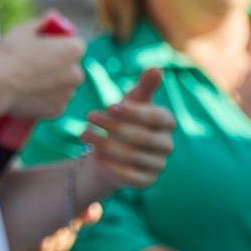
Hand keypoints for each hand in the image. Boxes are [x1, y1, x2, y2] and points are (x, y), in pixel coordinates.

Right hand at [0, 25, 83, 120]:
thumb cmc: (8, 54)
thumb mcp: (23, 30)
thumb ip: (43, 22)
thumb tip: (53, 15)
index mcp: (74, 50)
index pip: (74, 44)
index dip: (60, 44)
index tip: (45, 47)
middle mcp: (77, 73)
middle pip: (71, 66)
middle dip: (59, 64)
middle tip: (35, 64)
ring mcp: (68, 94)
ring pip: (63, 85)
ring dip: (53, 82)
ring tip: (29, 80)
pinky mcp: (57, 111)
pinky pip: (55, 101)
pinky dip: (46, 99)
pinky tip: (29, 93)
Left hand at [80, 69, 174, 189]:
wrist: (110, 152)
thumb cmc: (122, 120)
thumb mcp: (131, 101)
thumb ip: (144, 87)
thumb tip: (157, 68)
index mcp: (167, 122)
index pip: (156, 117)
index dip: (133, 112)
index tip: (109, 106)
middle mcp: (167, 145)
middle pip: (141, 137)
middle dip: (113, 127)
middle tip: (88, 116)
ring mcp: (158, 165)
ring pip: (132, 156)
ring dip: (104, 144)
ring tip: (83, 134)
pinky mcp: (146, 182)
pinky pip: (130, 177)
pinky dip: (111, 167)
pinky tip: (95, 157)